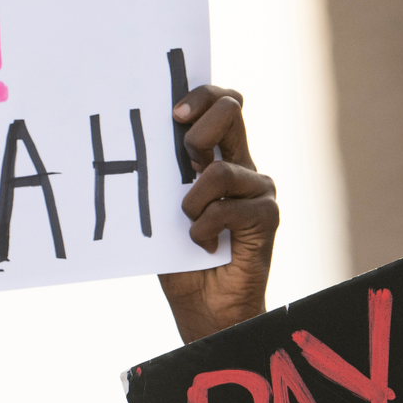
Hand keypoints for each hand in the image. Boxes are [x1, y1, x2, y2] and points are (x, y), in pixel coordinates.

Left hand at [157, 85, 277, 343]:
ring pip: (220, 170)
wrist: (203, 305)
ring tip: (188, 226)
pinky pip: (230, 207)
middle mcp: (240, 165)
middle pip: (232, 109)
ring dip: (191, 202)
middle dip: (199, 129)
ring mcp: (257, 188)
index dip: (201, 97)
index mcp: (215, 157)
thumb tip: (135, 143)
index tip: (173, 114)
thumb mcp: (161, 210)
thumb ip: (161, 177)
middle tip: (182, 159)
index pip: (220, 104)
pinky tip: (202, 245)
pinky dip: (204, 228)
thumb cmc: (178, 257)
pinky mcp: (266, 214)